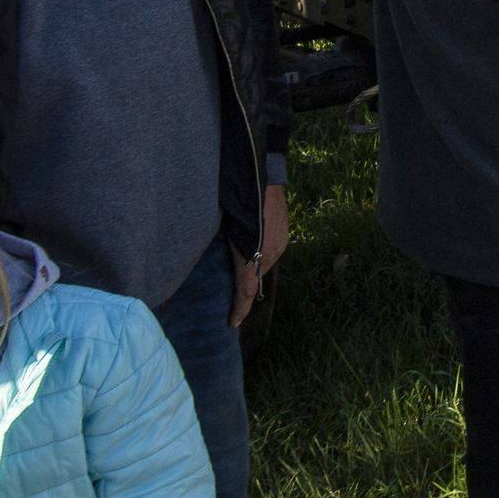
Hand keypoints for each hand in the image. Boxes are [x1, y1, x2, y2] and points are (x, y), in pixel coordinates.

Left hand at [229, 184, 288, 328]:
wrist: (260, 174)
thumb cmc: (234, 201)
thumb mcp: (222, 230)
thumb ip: (224, 253)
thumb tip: (214, 269)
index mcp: (253, 257)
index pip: (245, 292)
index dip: (239, 310)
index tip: (232, 323)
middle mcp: (271, 254)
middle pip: (255, 279)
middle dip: (242, 288)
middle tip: (227, 295)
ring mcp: (280, 244)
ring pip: (264, 265)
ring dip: (251, 269)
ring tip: (237, 269)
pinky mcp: (285, 235)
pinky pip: (270, 253)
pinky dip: (260, 256)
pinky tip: (250, 249)